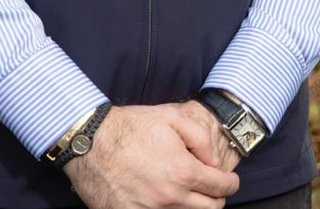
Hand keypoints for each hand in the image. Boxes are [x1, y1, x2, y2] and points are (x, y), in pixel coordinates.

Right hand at [66, 104, 240, 208]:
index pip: (221, 188)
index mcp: (183, 172)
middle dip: (216, 198)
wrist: (90, 142)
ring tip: (188, 193)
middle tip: (211, 188)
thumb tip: (214, 162)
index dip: (230, 183)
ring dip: (193, 206)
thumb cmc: (130, 128)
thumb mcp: (173, 118)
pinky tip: (165, 200)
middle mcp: (169, 197)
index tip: (229, 181)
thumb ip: (202, 139)